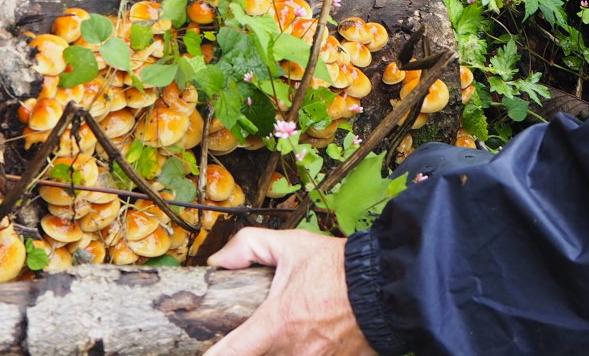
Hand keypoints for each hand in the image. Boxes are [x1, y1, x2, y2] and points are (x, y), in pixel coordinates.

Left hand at [206, 229, 375, 355]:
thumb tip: (219, 261)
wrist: (384, 285)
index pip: (231, 353)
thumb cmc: (339, 268)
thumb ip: (249, 246)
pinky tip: (310, 331)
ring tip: (293, 323)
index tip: (204, 353)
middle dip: (253, 345)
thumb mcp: (291, 245)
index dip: (214, 355)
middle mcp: (294, 350)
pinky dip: (300, 349)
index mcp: (277, 323)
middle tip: (256, 327)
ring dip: (277, 347)